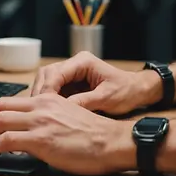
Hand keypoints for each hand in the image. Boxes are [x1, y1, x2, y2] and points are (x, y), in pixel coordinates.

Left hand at [0, 93, 134, 175]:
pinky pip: (6, 140)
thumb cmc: (95, 136)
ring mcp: (40, 122)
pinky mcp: (41, 139)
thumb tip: (27, 135)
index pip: (10, 102)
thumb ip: (47, 120)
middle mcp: (42, 106)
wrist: (112, 142)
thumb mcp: (68, 118)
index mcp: (48, 100)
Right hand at [31, 51, 161, 115]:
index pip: (56, 73)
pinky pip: (55, 89)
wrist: (138, 91)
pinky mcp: (72, 83)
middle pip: (47, 74)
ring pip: (47, 81)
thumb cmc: (126, 92)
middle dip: (40, 92)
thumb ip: (84, 102)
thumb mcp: (106, 98)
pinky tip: (48, 113)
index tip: (43, 106)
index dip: (46, 90)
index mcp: (83, 62)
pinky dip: (50, 100)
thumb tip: (63, 110)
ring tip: (41, 113)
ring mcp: (72, 72)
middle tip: (37, 111)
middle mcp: (75, 63)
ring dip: (43, 96)